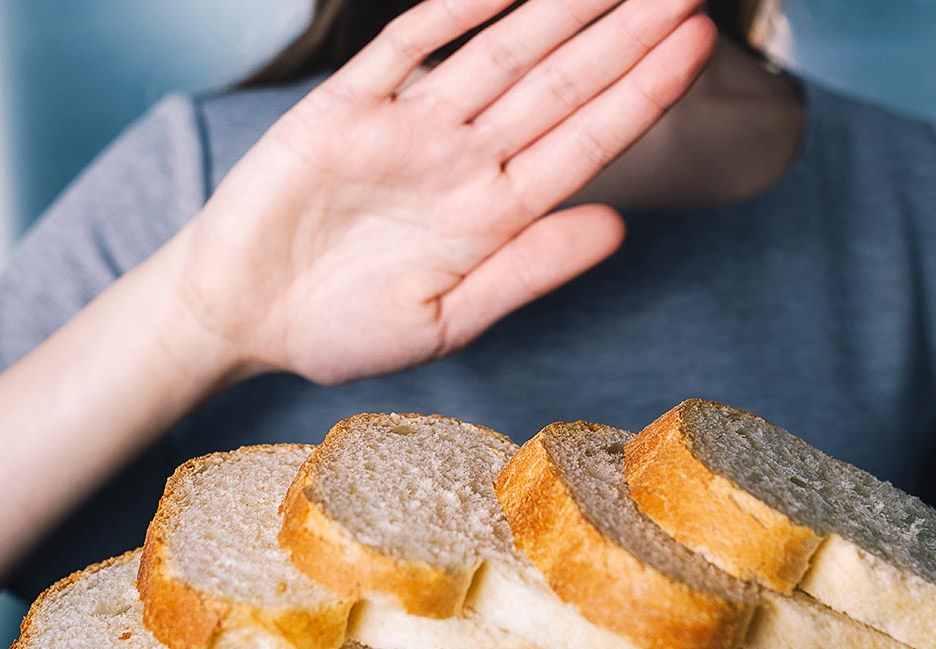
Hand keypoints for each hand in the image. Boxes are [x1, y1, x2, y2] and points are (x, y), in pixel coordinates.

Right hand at [168, 0, 715, 384]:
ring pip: (498, 52)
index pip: (585, 140)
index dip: (643, 91)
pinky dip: (453, 10)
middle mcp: (462, 160)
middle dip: (625, 31)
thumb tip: (618, 229)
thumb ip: (527, 272)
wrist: (237, 315)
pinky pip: (406, 45)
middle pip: (558, 82)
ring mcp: (406, 127)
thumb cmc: (338, 329)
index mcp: (493, 214)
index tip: (698, 46)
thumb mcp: (444, 322)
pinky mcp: (343, 106)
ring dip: (559, 7)